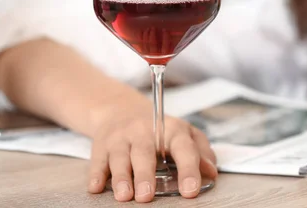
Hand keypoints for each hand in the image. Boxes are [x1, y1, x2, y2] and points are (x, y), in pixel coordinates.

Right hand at [87, 99, 217, 202]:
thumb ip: (201, 151)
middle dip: (145, 175)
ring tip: (125, 196)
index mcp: (171, 130)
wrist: (121, 110)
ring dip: (121, 177)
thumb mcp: (184, 134)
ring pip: (120, 157)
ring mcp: (121, 138)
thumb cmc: (158, 129)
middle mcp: (144, 132)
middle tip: (147, 196)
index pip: (183, 148)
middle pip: (145, 153)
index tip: (190, 190)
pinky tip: (96, 187)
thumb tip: (211, 171)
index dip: (188, 169)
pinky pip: (97, 161)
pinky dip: (96, 174)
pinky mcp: (101, 146)